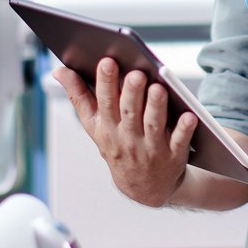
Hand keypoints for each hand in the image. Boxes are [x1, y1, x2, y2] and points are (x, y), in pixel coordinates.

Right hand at [51, 57, 196, 206]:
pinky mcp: (174, 156)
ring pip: (153, 125)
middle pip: (129, 112)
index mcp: (107, 128)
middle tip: (136, 73)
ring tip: (159, 88)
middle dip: (131, 92)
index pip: (104, 102)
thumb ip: (79, 96)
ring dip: (156, 107)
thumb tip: (58, 70)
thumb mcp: (94, 126)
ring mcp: (151, 149)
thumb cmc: (118, 146)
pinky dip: (184, 130)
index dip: (105, 82)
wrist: (144, 187)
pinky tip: (189, 115)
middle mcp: (128, 138)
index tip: (107, 61)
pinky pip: (179, 142)